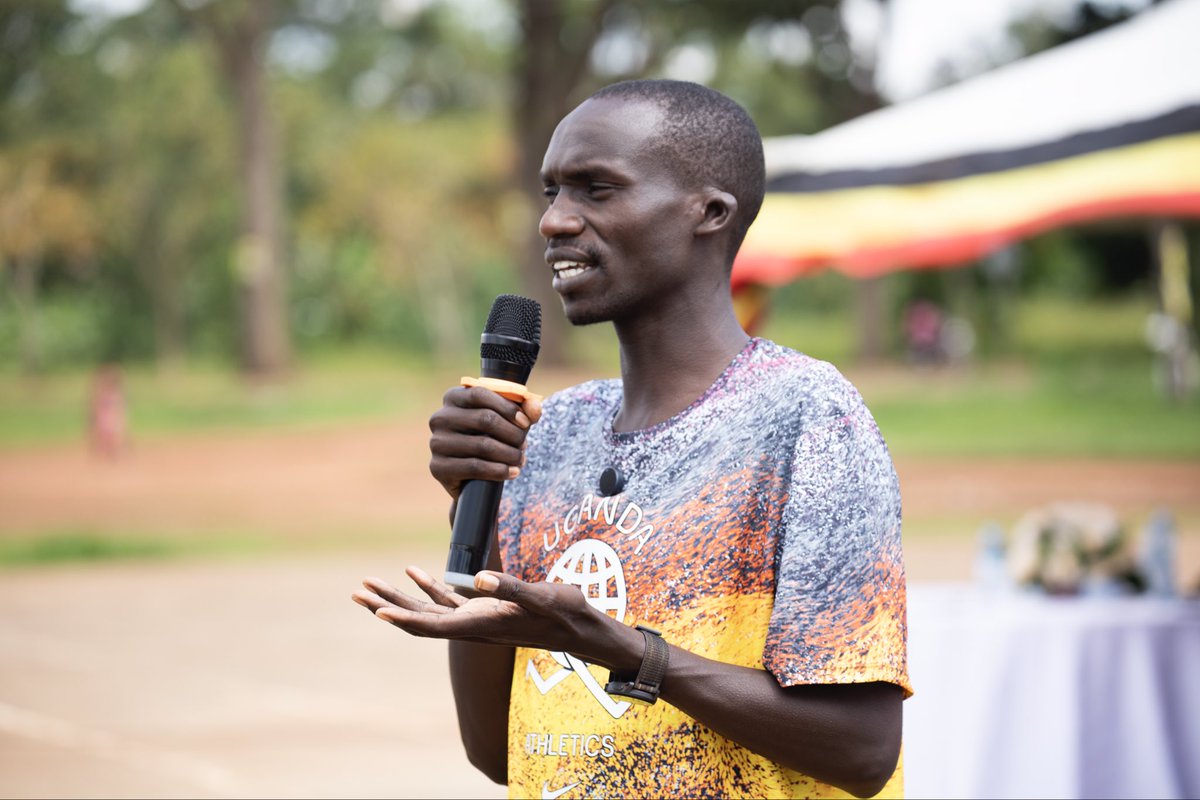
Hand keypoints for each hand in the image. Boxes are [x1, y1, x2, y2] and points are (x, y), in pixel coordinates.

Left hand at [351, 566, 639, 671]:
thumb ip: (508, 588)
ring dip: (398, 597)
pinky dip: (428, 586)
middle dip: (386, 605)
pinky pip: (447, 600)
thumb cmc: (563, 613)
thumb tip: (477, 578)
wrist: (580, 629)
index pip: (430, 624)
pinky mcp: (483, 610)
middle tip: (356, 592)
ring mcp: (474, 619)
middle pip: (418, 619)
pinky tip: (416, 572)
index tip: (376, 609)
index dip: (403, 617)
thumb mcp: (539, 597)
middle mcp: (469, 626)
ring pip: (427, 609)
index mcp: (478, 625)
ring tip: (369, 585)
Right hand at [428, 386, 542, 513]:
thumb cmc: (489, 438)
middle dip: (512, 433)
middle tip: (524, 444)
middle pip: (485, 419)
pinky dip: (499, 470)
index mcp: (453, 398)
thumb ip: (524, 409)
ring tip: (520, 459)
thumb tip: (535, 406)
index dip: (507, 407)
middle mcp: (440, 418)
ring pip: (482, 445)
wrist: (470, 476)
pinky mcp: (438, 467)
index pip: (480, 394)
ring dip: (509, 454)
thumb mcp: (507, 421)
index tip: (525, 422)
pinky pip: (474, 467)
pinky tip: (511, 472)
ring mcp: (436, 443)